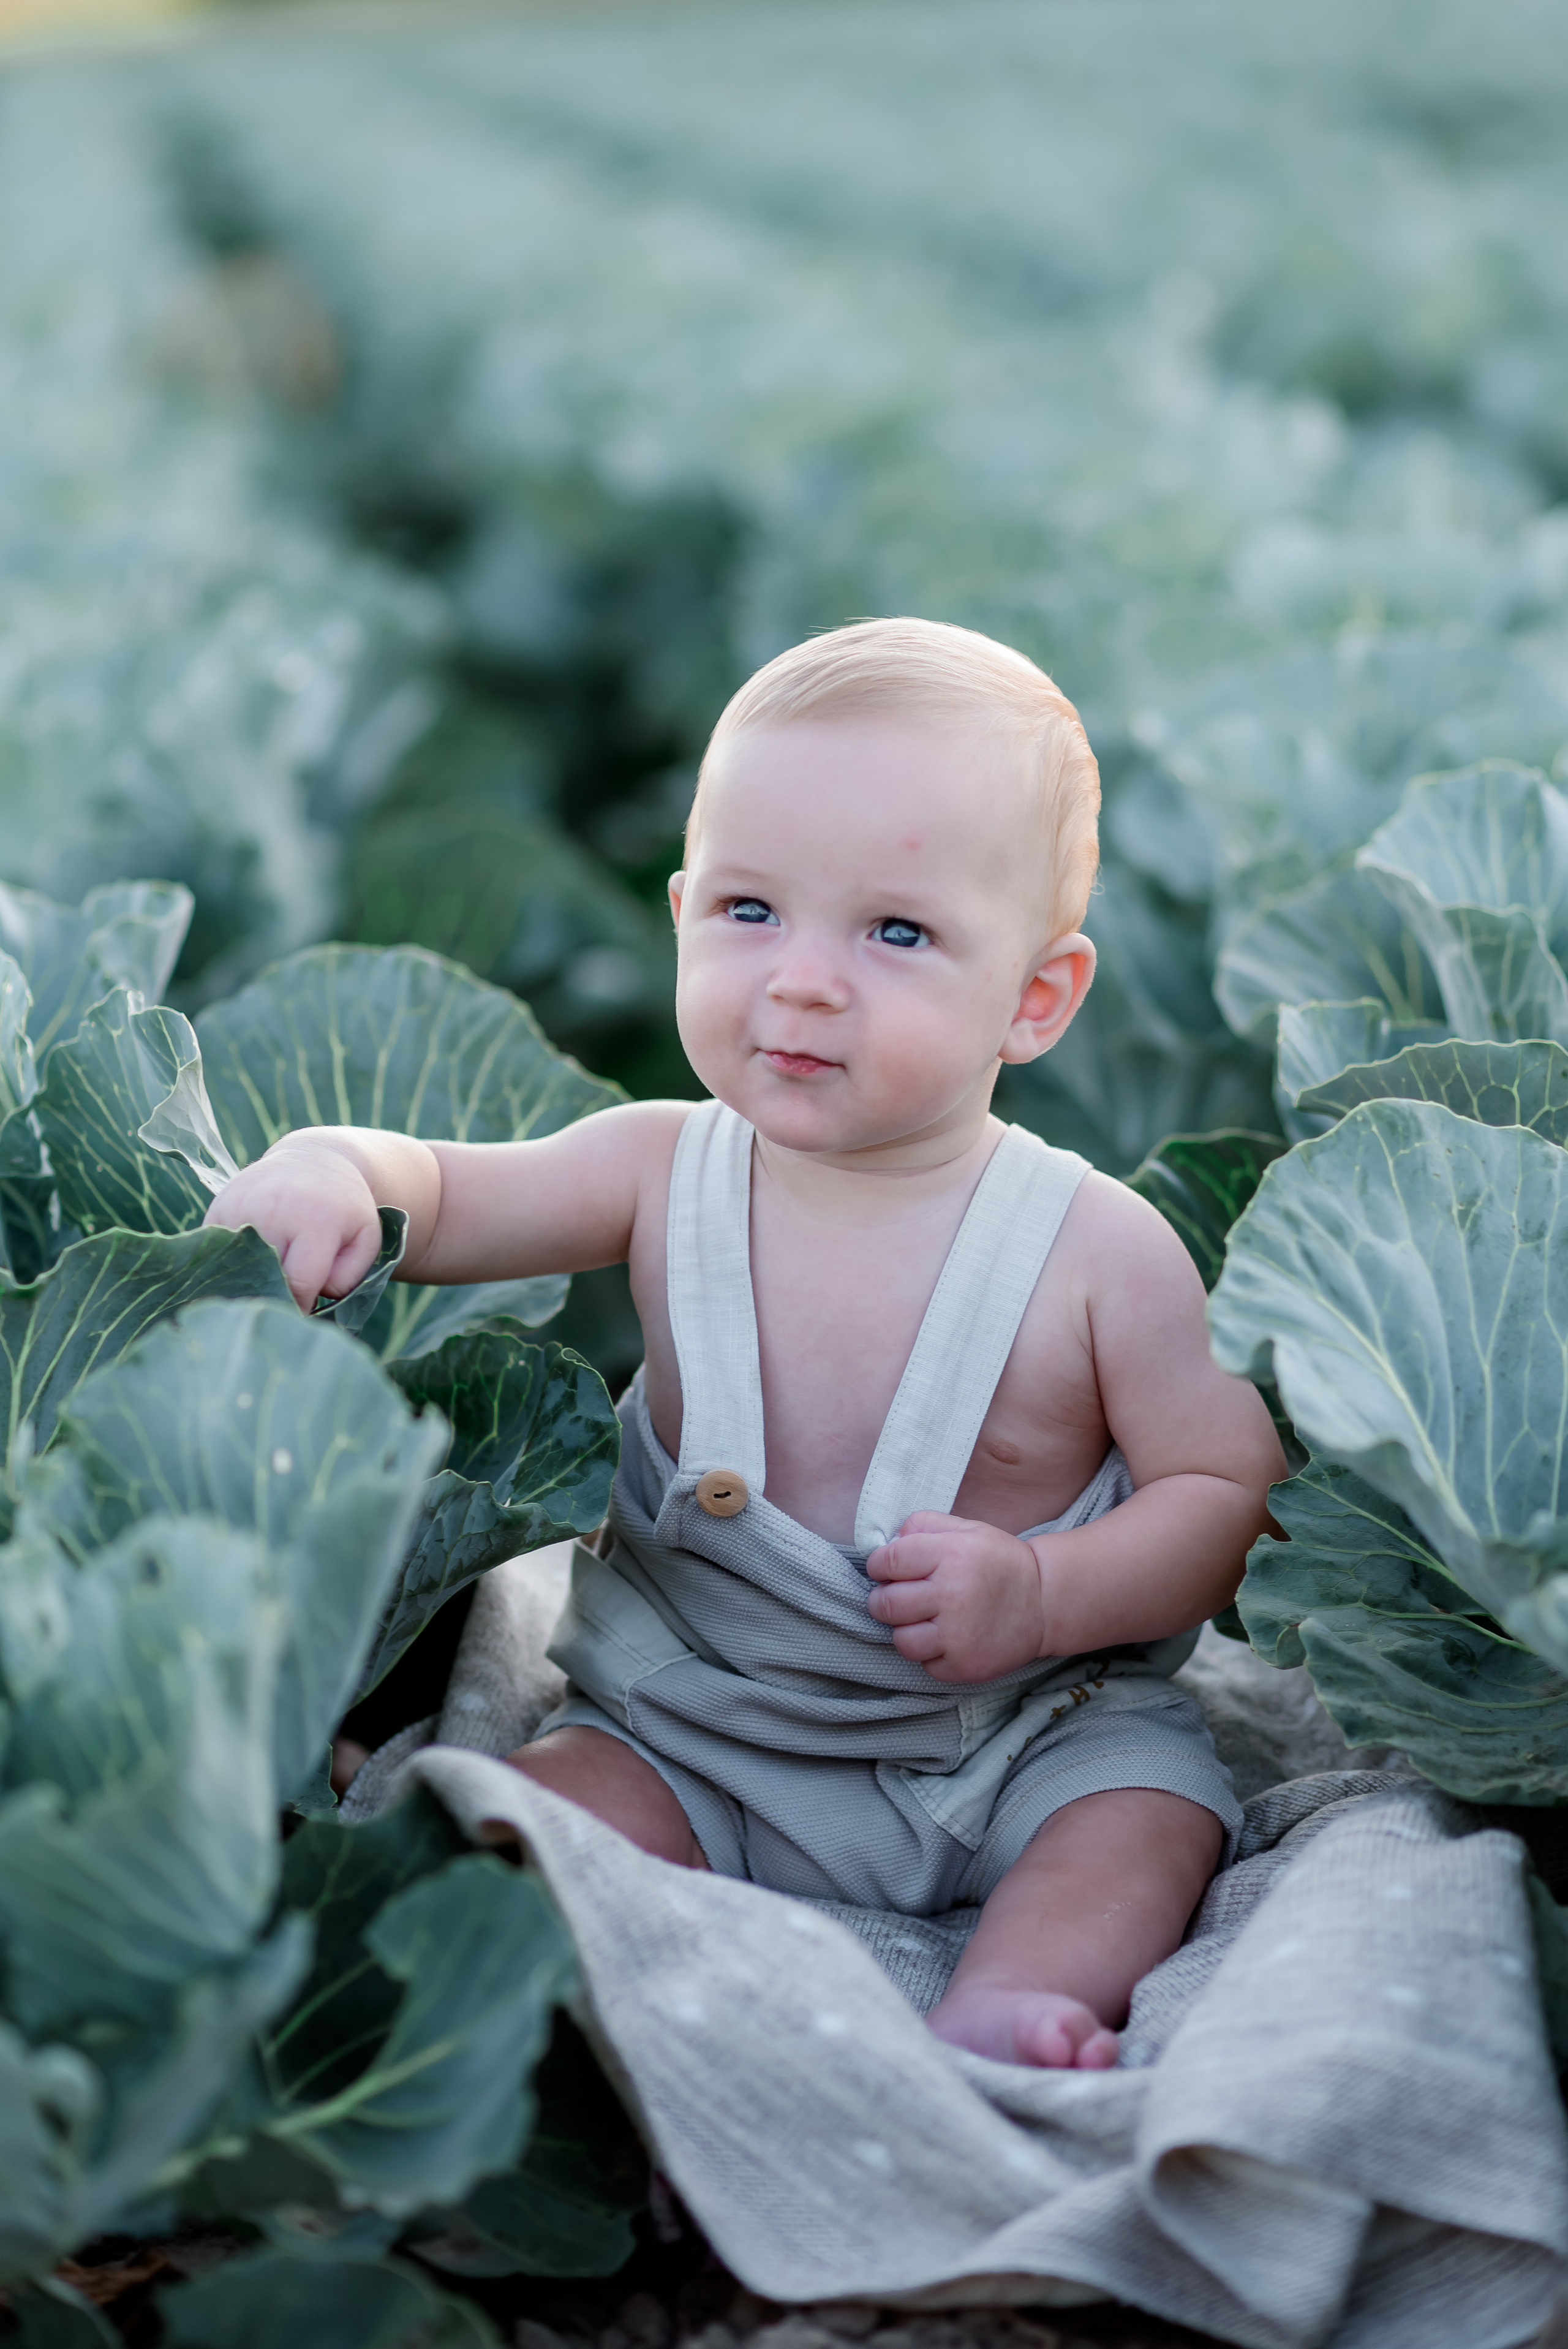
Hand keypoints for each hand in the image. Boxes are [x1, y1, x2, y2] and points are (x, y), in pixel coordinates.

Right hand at [203, 1134, 382, 1312]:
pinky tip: (253, 1254)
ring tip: (272, 1271)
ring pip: (238, 1270)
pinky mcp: (218, 1209)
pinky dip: (233, 1264)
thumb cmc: (343, 1209)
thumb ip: (346, 1279)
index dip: (301, 1306)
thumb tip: (305, 1301)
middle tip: (288, 1293)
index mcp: (316, 1220)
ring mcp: (240, 1208)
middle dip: (277, 1294)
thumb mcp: (365, 1240)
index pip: (297, 1285)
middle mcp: (273, 1211)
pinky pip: (219, 1254)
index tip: (305, 1310)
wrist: (314, 1160)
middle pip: (265, 1279)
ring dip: (252, 1280)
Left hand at [865, 1510, 1049, 1682]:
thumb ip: (924, 1525)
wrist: (1044, 1602)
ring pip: (901, 1640)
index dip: (879, 1565)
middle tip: (896, 1597)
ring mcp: (959, 1635)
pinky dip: (931, 1653)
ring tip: (922, 1620)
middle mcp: (953, 1595)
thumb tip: (887, 1544)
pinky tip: (946, 1638)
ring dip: (905, 1630)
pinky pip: (925, 1665)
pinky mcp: (965, 1665)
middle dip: (883, 1600)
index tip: (885, 1570)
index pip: (888, 1561)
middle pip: (886, 1604)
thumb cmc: (999, 1562)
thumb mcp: (967, 1529)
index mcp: (951, 1555)